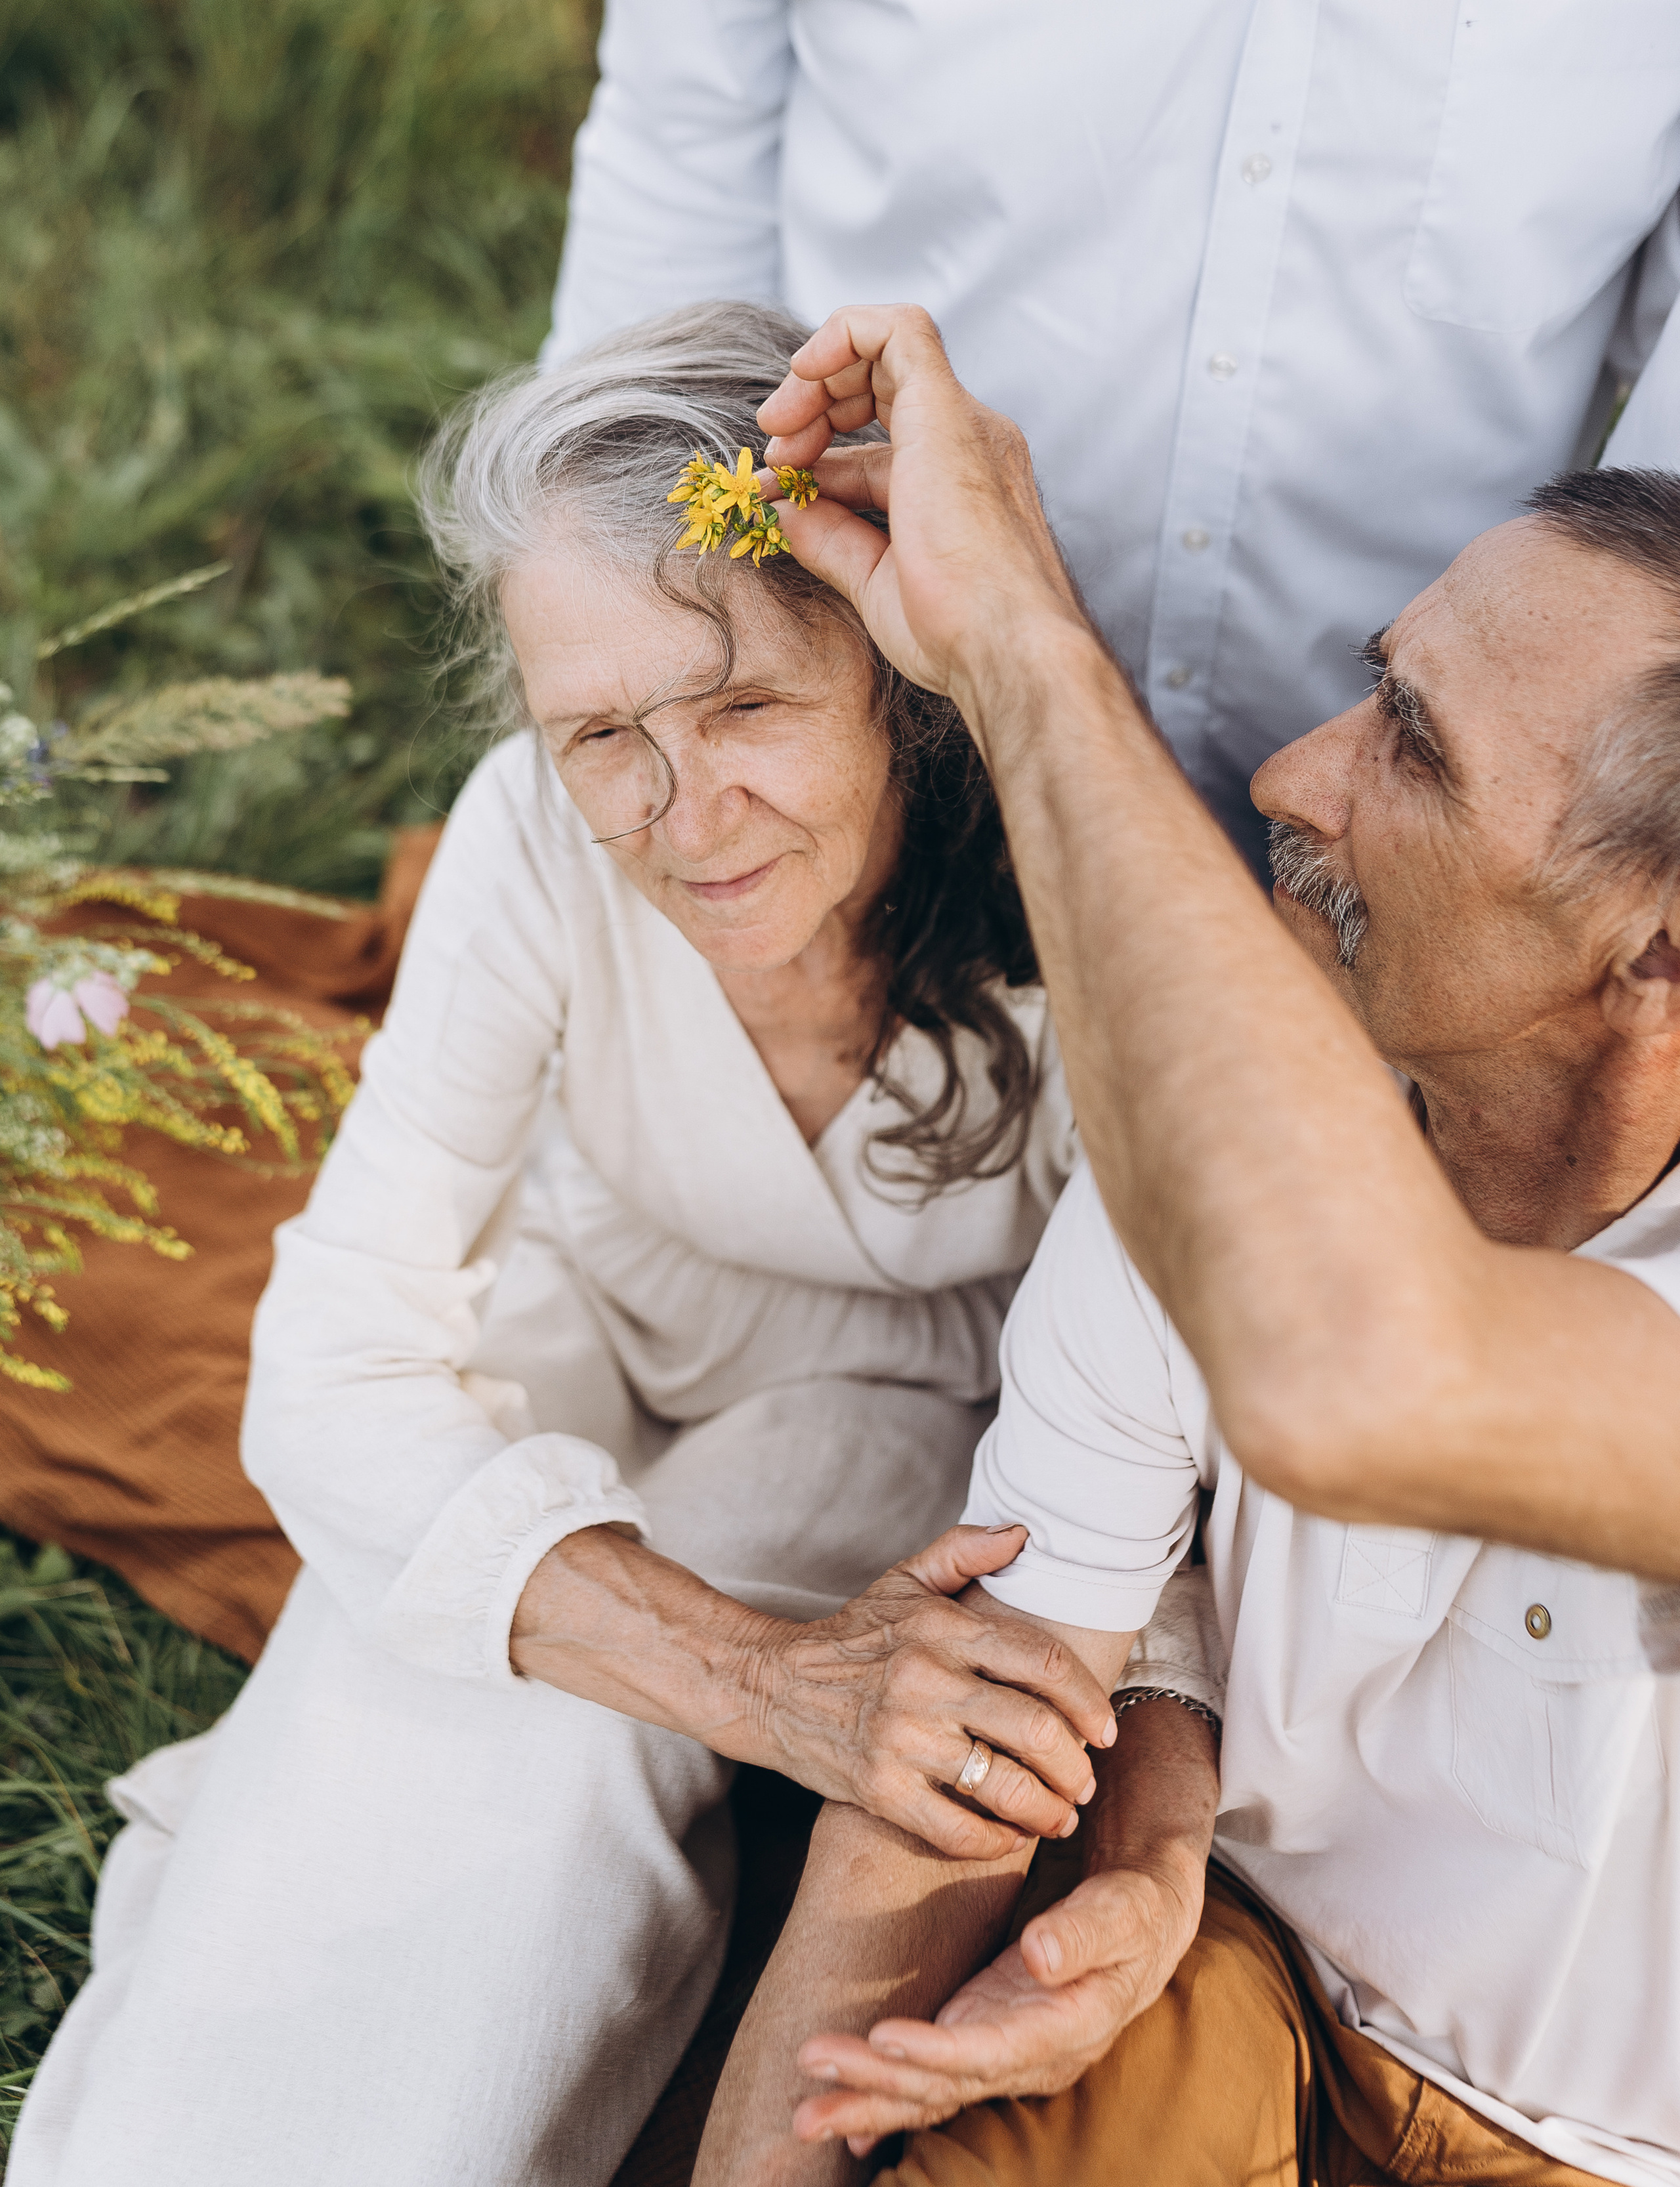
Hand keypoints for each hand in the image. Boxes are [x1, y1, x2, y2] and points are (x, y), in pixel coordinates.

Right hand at [749, 1525, 1118, 1860]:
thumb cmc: (849, 1636)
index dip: (1088, 1700)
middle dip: (1077, 1765)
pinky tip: (1008, 1838)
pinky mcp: (878, 1788)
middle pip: (1035, 1729)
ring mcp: (901, 1738)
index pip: (1042, 1661)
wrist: (768, 1686)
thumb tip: (1023, 1534)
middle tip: (1087, 1782)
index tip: (1105, 1728)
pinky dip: (993, 1841)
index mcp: (941, 1628)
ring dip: (1046, 1810)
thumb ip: (964, 1551)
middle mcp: (925, 1680)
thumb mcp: (903, 1580)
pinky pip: (955, 1828)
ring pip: (1003, 1785)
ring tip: (1059, 1817)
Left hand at [756, 304, 1095, 728]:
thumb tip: (786, 504)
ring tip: (779, 426)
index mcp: (955, 484)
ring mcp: (964, 423)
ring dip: (818, 375)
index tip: (780, 489)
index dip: (817, 458)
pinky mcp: (947, 412)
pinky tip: (802, 370)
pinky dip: (842, 333)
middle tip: (775, 448)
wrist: (1004, 649)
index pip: (875, 449)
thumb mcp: (873, 580)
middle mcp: (969, 441)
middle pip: (882, 386)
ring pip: (887, 348)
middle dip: (814, 402)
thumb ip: (829, 537)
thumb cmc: (953, 635)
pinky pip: (896, 331)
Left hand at [791, 1854, 1202, 2154]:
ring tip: (805, 2111)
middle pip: (948, 2080)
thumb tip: (1041, 1954)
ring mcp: (1004, 2052)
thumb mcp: (1126, 1909)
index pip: (997, 2050)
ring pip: (930, 2091)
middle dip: (878, 2080)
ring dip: (867, 2100)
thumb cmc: (1135, 1910)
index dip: (940, 2052)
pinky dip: (885, 2098)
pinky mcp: (982, 2038)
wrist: (1142, 1923)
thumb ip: (1086, 1930)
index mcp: (1070, 2028)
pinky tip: (839, 2119)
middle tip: (812, 2061)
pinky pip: (930, 2081)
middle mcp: (1031, 2055)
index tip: (885, 2039)